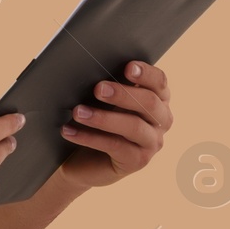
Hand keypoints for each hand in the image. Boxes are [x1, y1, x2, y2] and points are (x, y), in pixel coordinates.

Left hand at [59, 60, 173, 188]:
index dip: (146, 73)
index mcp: (158, 98)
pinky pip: (115, 146)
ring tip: (77, 112)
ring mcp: (152, 142)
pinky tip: (69, 131)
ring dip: (103, 118)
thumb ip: (106, 85)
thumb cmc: (95, 119)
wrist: (83, 158)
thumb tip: (90, 67)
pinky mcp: (138, 161)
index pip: (159, 82)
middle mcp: (161, 120)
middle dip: (122, 94)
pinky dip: (90, 138)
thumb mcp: (102, 100)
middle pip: (149, 102)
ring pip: (133, 126)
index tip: (128, 67)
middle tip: (97, 89)